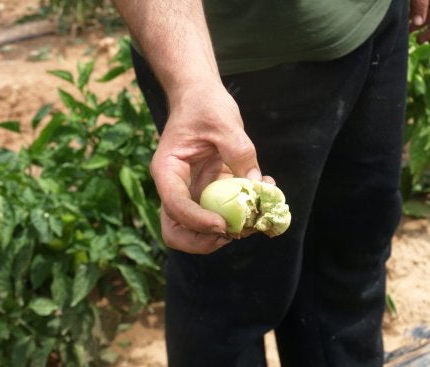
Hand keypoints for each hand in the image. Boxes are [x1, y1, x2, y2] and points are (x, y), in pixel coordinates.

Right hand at [150, 79, 261, 253]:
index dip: (197, 221)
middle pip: (176, 231)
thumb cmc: (204, 104)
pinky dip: (239, 218)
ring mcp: (192, 193)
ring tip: (254, 220)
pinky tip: (261, 201)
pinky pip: (220, 215)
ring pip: (197, 231)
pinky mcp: (209, 193)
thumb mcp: (224, 122)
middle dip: (203, 241)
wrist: (200, 97)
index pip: (174, 206)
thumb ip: (239, 152)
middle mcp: (176, 188)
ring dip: (224, 235)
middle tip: (234, 234)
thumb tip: (257, 186)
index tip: (224, 225)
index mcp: (168, 170)